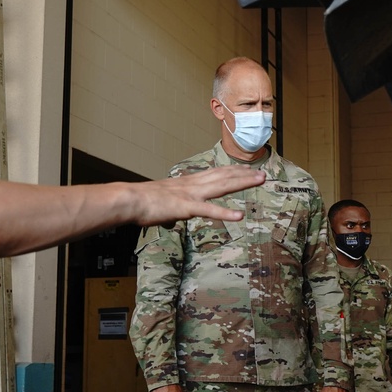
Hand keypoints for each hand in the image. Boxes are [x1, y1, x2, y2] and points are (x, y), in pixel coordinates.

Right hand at [133, 167, 265, 226]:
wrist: (129, 200)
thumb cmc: (142, 203)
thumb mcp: (162, 205)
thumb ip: (170, 212)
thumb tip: (170, 221)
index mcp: (187, 183)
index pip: (214, 174)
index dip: (232, 171)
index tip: (246, 169)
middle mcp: (193, 184)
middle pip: (223, 176)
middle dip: (244, 175)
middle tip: (263, 173)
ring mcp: (191, 195)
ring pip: (222, 186)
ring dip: (242, 183)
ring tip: (259, 180)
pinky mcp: (186, 208)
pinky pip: (209, 211)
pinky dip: (225, 214)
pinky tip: (239, 216)